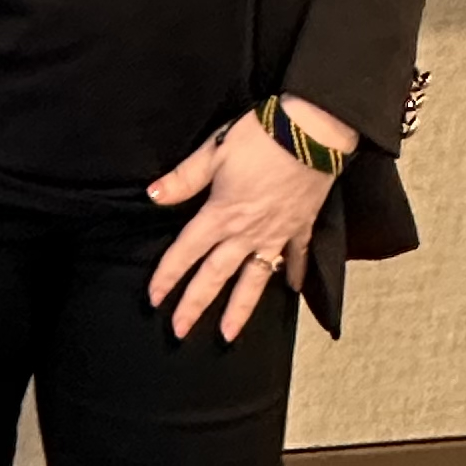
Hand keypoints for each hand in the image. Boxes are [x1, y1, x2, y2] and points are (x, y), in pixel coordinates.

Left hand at [146, 100, 352, 342]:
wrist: (312, 132)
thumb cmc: (261, 137)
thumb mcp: (213, 152)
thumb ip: (183, 179)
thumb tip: (153, 195)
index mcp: (220, 214)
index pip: (186, 252)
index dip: (167, 276)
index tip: (154, 299)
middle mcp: (246, 232)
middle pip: (215, 275)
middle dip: (195, 305)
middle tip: (180, 331)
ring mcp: (276, 234)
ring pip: (254, 279)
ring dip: (240, 308)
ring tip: (228, 333)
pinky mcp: (301, 227)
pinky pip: (296, 258)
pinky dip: (294, 275)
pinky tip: (291, 291)